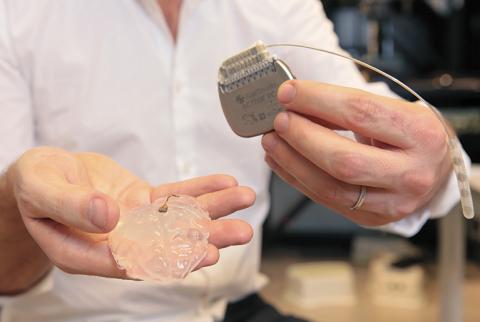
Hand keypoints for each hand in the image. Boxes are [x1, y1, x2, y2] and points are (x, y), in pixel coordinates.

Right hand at [9, 147, 254, 277]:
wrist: (45, 172)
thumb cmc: (36, 183)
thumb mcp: (42, 188)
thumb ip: (71, 205)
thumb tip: (108, 216)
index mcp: (86, 251)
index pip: (133, 262)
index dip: (170, 260)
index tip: (204, 254)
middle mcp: (117, 242)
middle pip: (166, 244)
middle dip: (206, 238)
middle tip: (242, 232)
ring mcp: (134, 222)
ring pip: (177, 219)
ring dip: (212, 210)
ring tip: (244, 198)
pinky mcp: (142, 202)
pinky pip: (173, 197)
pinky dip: (198, 190)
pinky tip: (224, 182)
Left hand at [261, 80, 450, 225]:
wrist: (436, 171)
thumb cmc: (411, 134)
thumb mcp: (393, 111)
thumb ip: (349, 108)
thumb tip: (295, 100)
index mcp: (421, 134)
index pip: (360, 113)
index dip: (317, 100)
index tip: (288, 92)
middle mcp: (411, 173)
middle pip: (344, 159)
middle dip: (301, 137)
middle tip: (278, 121)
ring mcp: (392, 202)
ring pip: (330, 187)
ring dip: (291, 161)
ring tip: (271, 141)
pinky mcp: (372, 218)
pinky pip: (325, 200)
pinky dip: (296, 178)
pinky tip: (280, 160)